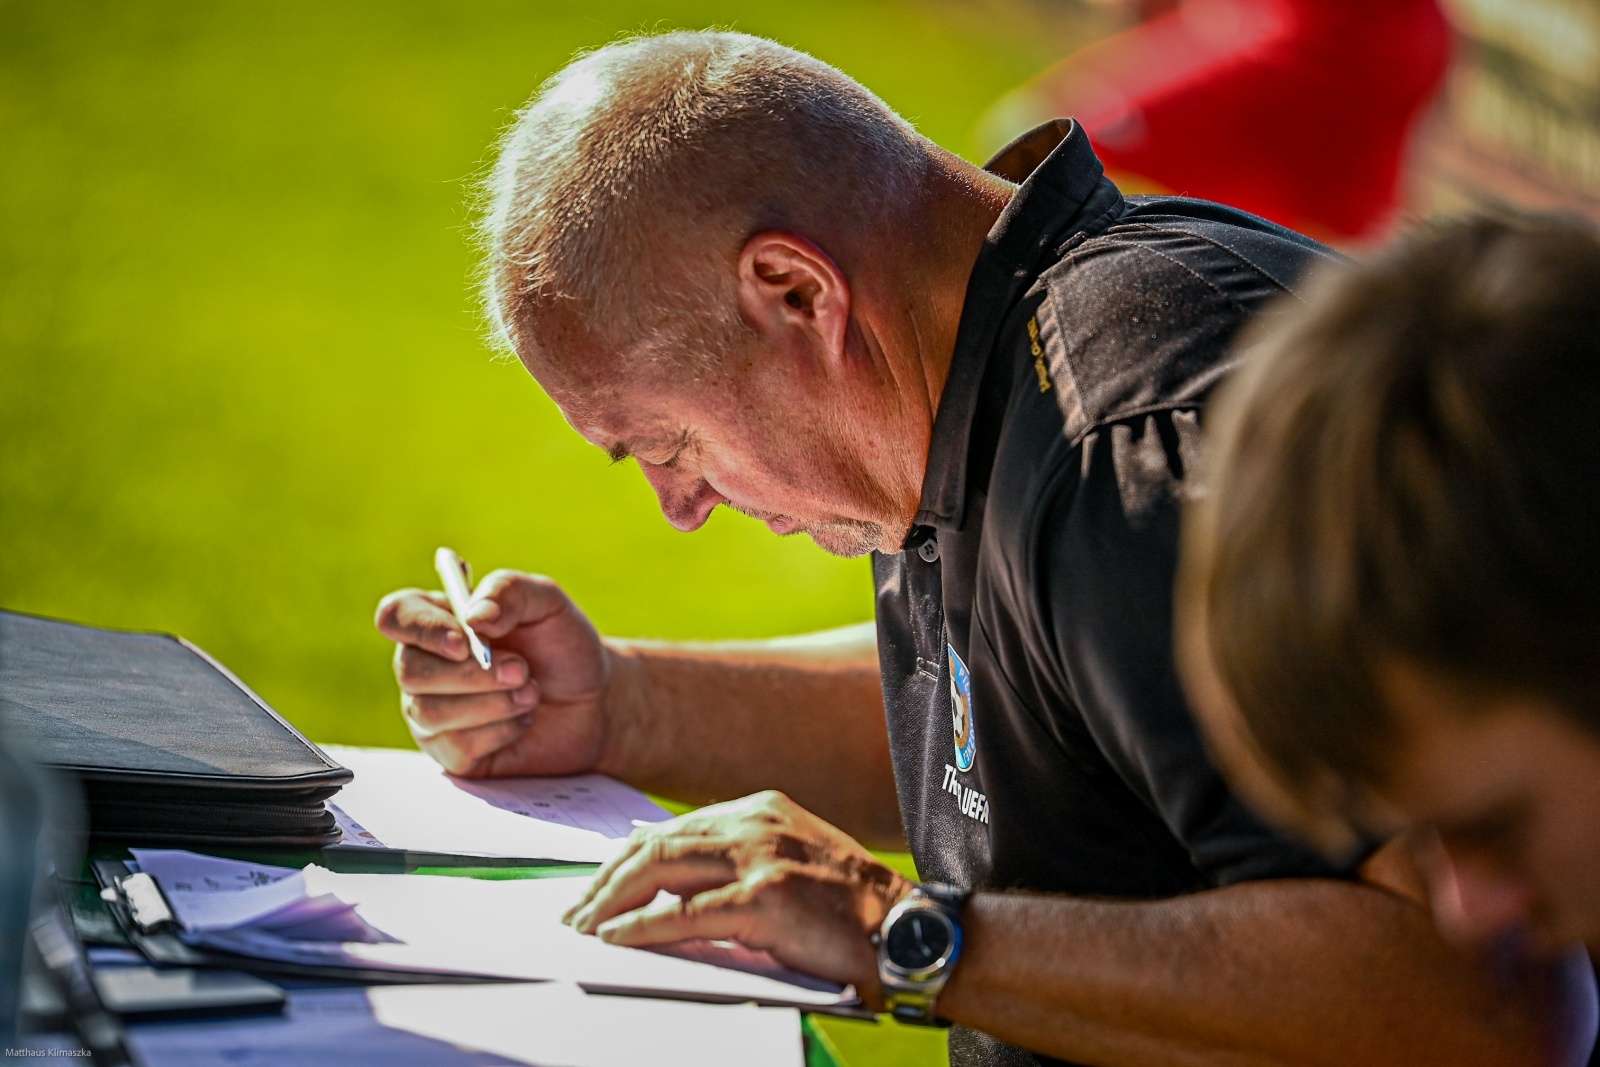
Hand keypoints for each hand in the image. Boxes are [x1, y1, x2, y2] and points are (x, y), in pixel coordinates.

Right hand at [374, 570, 611, 777]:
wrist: (594, 702)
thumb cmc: (563, 646)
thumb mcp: (547, 603)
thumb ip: (509, 591)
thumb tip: (474, 616)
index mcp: (438, 619)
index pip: (395, 615)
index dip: (422, 629)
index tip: (464, 641)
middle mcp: (424, 665)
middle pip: (410, 670)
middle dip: (474, 674)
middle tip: (522, 671)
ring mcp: (431, 711)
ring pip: (430, 712)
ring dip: (493, 703)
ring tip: (531, 693)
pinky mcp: (451, 752)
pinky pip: (455, 746)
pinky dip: (500, 731)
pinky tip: (522, 721)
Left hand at [562, 790, 913, 1002]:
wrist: (906, 929)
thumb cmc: (850, 909)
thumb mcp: (789, 863)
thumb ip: (736, 864)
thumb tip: (669, 892)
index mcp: (759, 809)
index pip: (671, 829)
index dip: (625, 861)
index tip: (596, 889)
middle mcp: (754, 822)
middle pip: (654, 844)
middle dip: (605, 881)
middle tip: (574, 913)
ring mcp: (760, 858)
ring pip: (659, 869)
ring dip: (611, 902)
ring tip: (584, 928)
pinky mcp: (766, 899)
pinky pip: (686, 915)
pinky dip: (642, 929)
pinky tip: (616, 941)